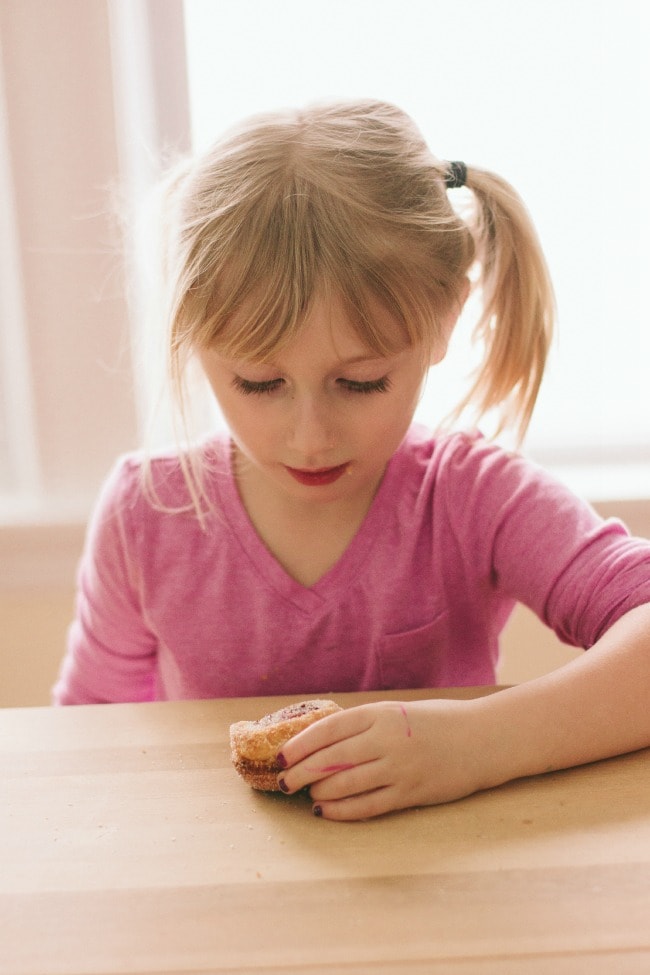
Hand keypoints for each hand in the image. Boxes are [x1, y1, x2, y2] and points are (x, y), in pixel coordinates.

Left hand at [276, 699, 485, 820]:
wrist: (483, 739)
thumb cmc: (437, 722)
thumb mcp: (397, 712)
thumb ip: (364, 725)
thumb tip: (320, 742)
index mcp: (381, 714)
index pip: (328, 730)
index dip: (299, 744)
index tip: (280, 755)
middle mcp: (387, 739)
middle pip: (330, 760)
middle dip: (300, 773)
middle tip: (283, 782)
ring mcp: (399, 768)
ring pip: (345, 785)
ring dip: (319, 793)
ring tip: (307, 795)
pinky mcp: (411, 793)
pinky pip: (367, 806)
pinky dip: (342, 811)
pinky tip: (326, 812)